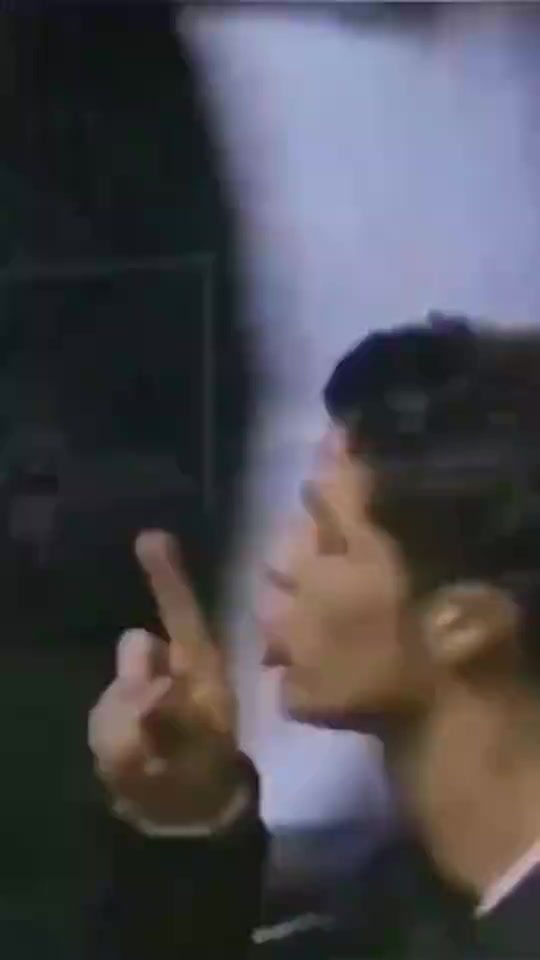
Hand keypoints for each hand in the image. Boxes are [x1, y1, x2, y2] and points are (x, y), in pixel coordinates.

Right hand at [88, 530, 242, 827]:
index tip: (151, 537)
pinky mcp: (115, 711)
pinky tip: (138, 760)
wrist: (188, 807)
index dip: (167, 576)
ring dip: (130, 727)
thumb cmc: (207, 764)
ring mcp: (138, 688)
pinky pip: (105, 721)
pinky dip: (118, 746)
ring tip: (156, 757)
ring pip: (116, 693)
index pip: (181, 612)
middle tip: (162, 732)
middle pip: (136, 650)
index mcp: (201, 665)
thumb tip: (154, 682)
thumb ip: (176, 714)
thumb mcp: (203, 745)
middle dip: (140, 687)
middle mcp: (169, 666)